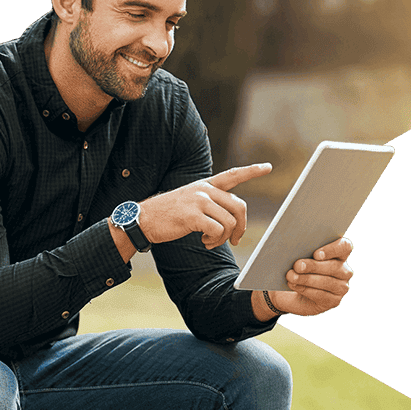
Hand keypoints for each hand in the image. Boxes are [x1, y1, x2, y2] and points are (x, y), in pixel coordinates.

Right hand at [139, 163, 271, 248]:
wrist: (142, 220)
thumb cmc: (168, 215)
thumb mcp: (190, 201)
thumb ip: (210, 203)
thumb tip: (231, 220)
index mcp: (205, 185)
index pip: (233, 175)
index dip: (252, 171)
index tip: (268, 167)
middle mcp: (204, 190)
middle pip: (239, 206)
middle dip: (241, 227)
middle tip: (234, 240)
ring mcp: (198, 201)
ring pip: (230, 222)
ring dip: (224, 238)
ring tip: (210, 242)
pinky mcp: (192, 216)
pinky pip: (217, 230)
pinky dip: (214, 241)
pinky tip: (204, 242)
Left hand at [255, 237, 354, 317]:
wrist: (291, 293)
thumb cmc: (297, 270)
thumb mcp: (298, 258)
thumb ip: (301, 251)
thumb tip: (292, 248)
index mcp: (339, 254)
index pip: (344, 247)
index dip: (332, 249)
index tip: (316, 254)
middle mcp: (344, 270)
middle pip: (334, 266)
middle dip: (314, 266)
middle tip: (297, 265)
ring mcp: (341, 287)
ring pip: (327, 282)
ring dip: (307, 279)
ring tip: (291, 276)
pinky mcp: (333, 301)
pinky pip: (322, 295)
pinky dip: (305, 290)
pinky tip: (294, 285)